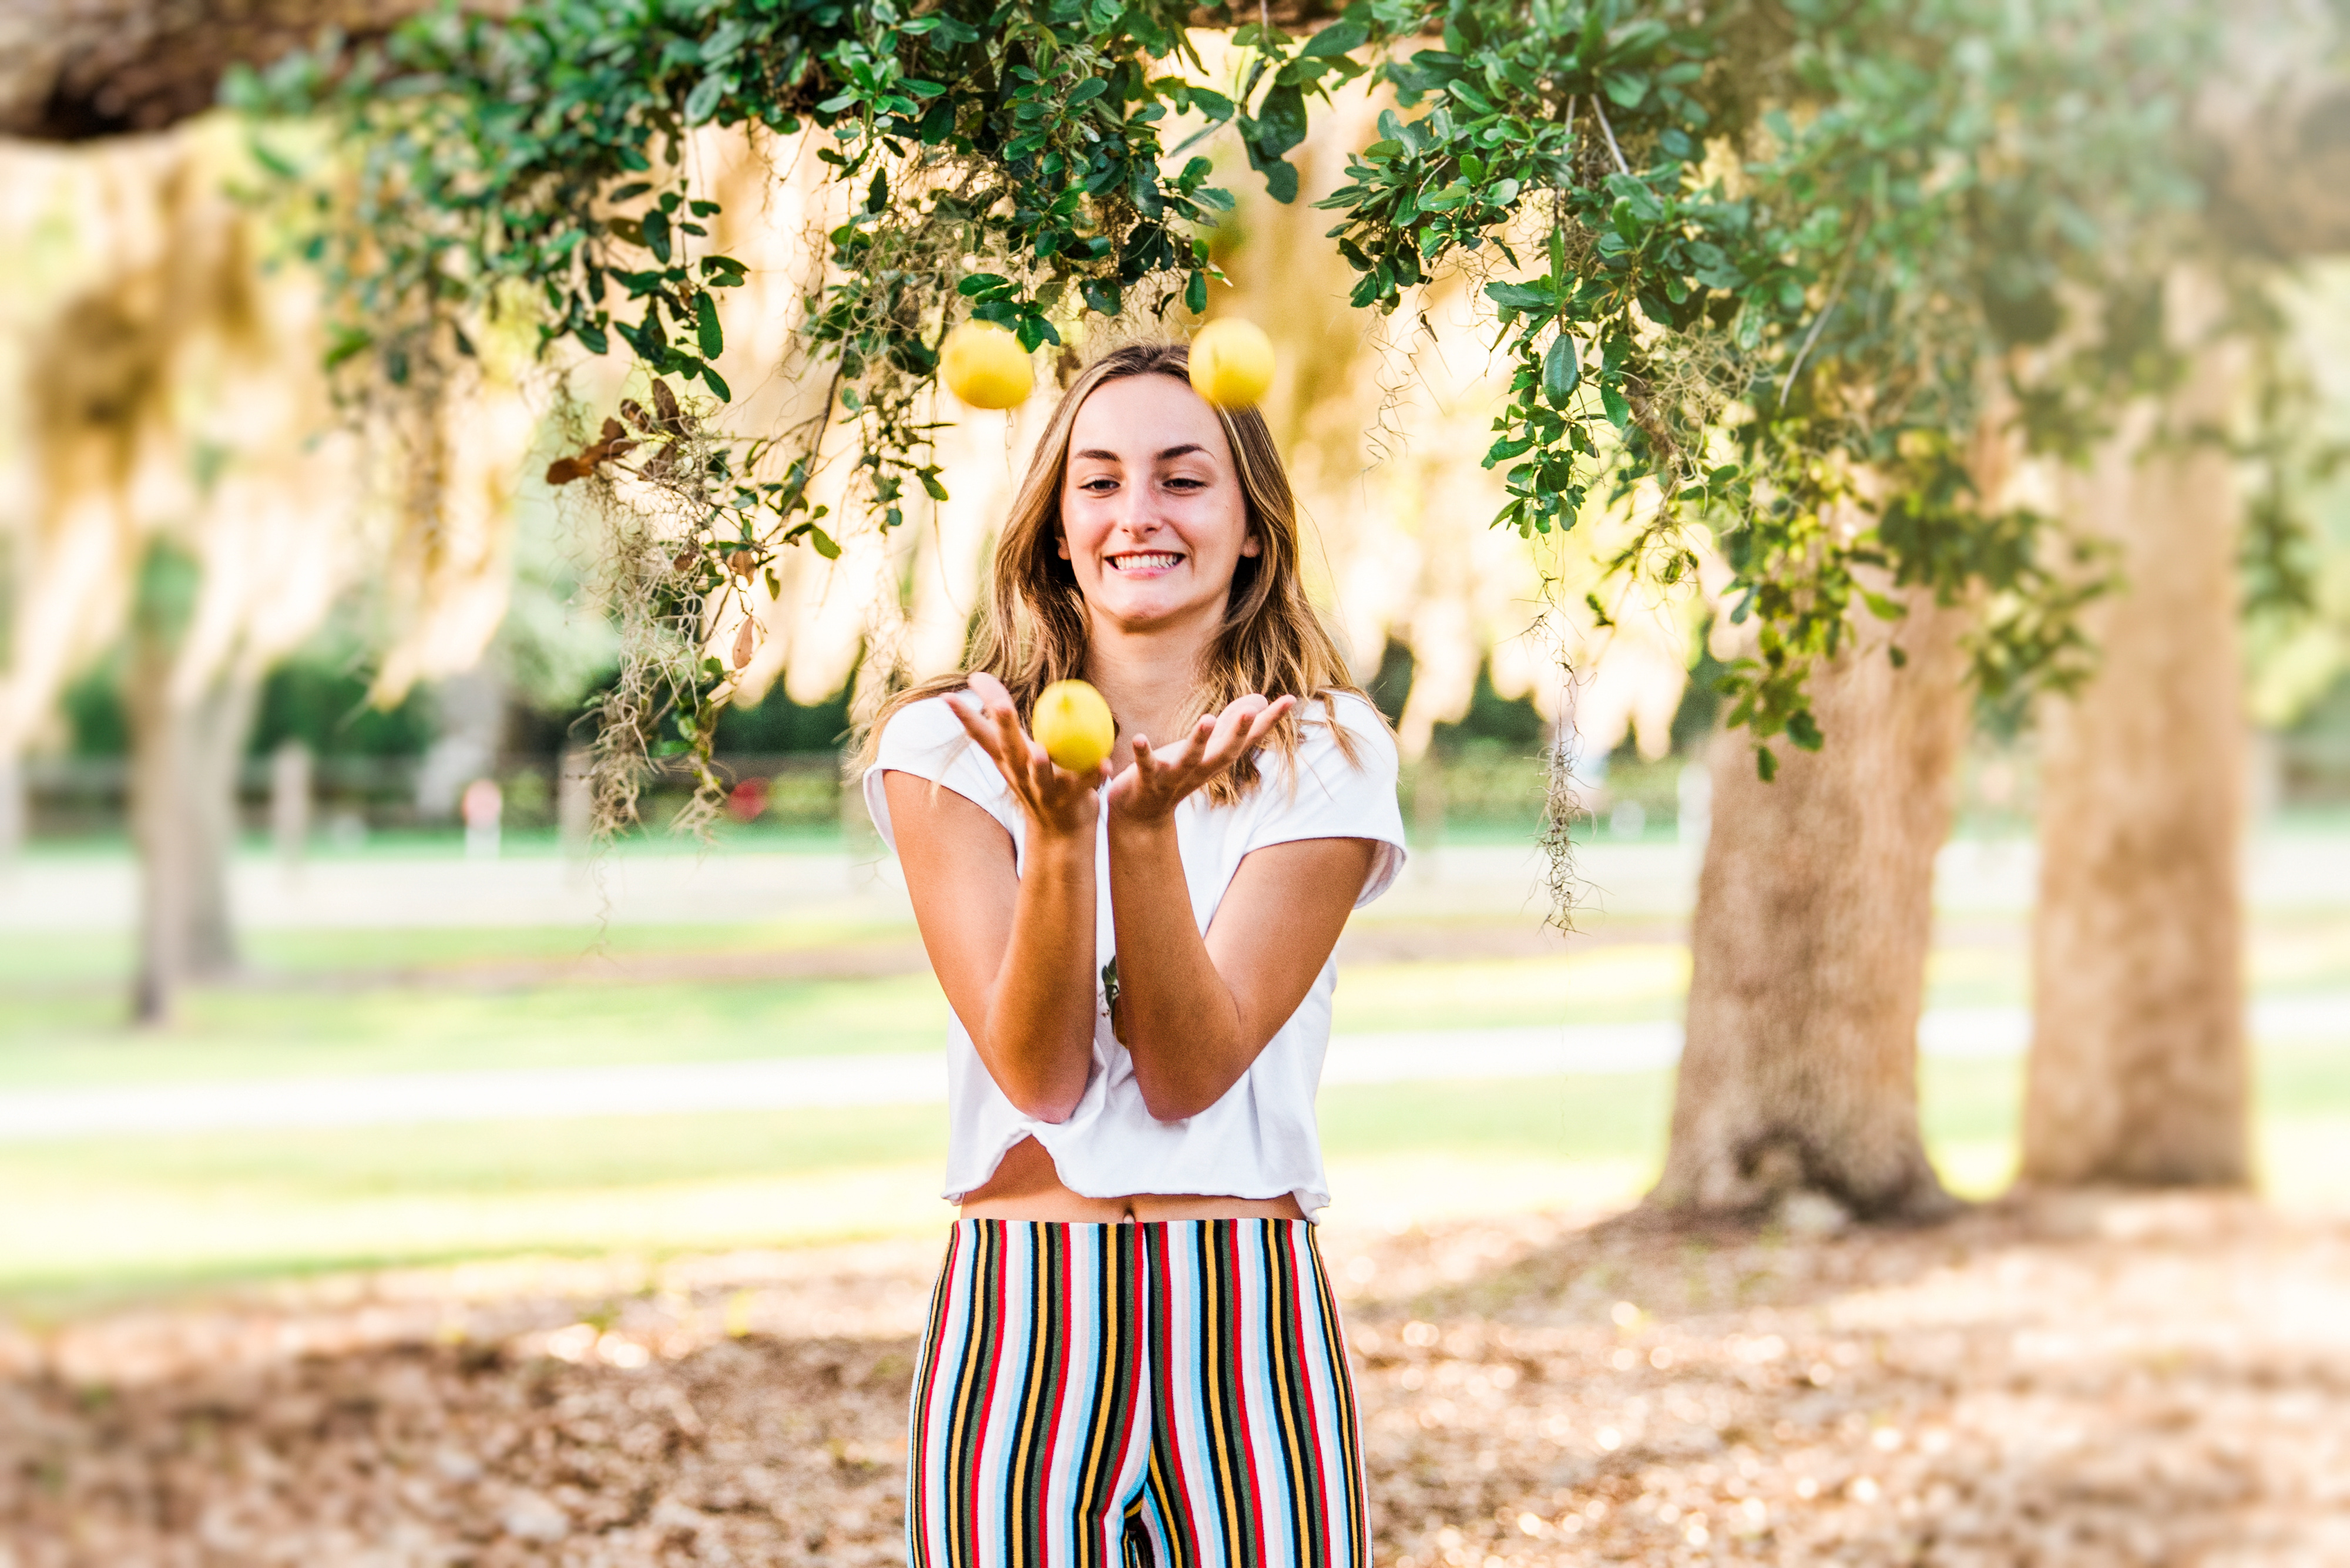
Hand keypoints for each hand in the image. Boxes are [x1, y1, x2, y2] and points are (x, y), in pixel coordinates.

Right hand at [943, 671, 1106, 841]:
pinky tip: (1105, 762)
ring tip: (1040, 752)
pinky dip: (1094, 774)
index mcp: (1005, 760)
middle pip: (1008, 747)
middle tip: (1000, 705)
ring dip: (1039, 765)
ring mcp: (1044, 789)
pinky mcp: (1071, 800)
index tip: (946, 695)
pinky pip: (1085, 784)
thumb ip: (1001, 725)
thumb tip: (981, 679)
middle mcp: (1019, 773)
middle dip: (1003, 726)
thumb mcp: (1013, 756)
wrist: (1059, 833)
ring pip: (1040, 775)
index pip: (980, 733)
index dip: (964, 715)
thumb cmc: (1035, 782)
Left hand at [1106, 693, 1296, 826]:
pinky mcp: (1147, 780)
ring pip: (1190, 759)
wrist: (1142, 816)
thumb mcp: (1207, 749)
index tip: (1290, 699)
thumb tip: (1260, 699)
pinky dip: (1143, 753)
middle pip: (1224, 753)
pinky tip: (1139, 738)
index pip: (1248, 739)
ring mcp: (1174, 777)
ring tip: (1207, 718)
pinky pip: (1146, 766)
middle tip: (1252, 712)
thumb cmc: (1176, 774)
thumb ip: (1231, 723)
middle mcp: (1201, 770)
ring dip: (1199, 741)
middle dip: (1238, 733)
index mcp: (1216, 760)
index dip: (1269, 721)